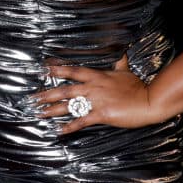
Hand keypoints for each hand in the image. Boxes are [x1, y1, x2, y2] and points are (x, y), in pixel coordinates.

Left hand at [33, 55, 158, 133]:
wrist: (149, 100)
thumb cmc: (137, 86)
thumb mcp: (125, 71)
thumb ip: (119, 62)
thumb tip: (121, 51)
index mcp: (97, 76)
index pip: (73, 71)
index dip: (57, 70)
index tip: (43, 71)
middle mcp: (93, 87)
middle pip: (65, 89)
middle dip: (47, 94)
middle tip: (32, 98)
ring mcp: (96, 101)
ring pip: (69, 105)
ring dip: (52, 110)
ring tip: (39, 113)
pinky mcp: (102, 114)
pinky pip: (82, 121)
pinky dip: (70, 126)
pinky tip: (59, 130)